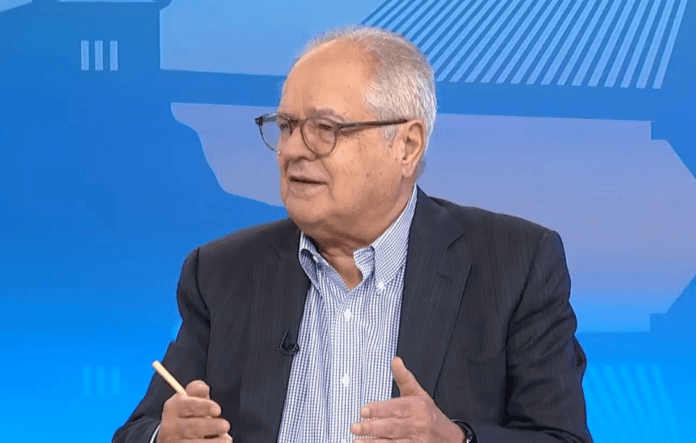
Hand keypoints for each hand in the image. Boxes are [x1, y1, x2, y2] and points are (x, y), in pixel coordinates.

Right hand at [157, 380, 231, 442]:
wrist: (172, 435)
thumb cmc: (188, 413)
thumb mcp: (190, 399)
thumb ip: (197, 391)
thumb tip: (203, 387)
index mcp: (173, 407)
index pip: (188, 406)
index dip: (204, 407)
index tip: (218, 409)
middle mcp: (170, 426)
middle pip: (192, 427)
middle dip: (210, 426)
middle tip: (226, 425)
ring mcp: (173, 442)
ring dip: (211, 442)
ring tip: (227, 440)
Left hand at [350, 357, 464, 442]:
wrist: (449, 437)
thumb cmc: (428, 412)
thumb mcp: (418, 393)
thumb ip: (404, 378)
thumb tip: (395, 360)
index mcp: (417, 407)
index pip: (396, 408)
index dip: (379, 409)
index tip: (363, 410)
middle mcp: (418, 424)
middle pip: (392, 426)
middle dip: (372, 427)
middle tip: (354, 427)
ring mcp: (417, 441)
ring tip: (356, 441)